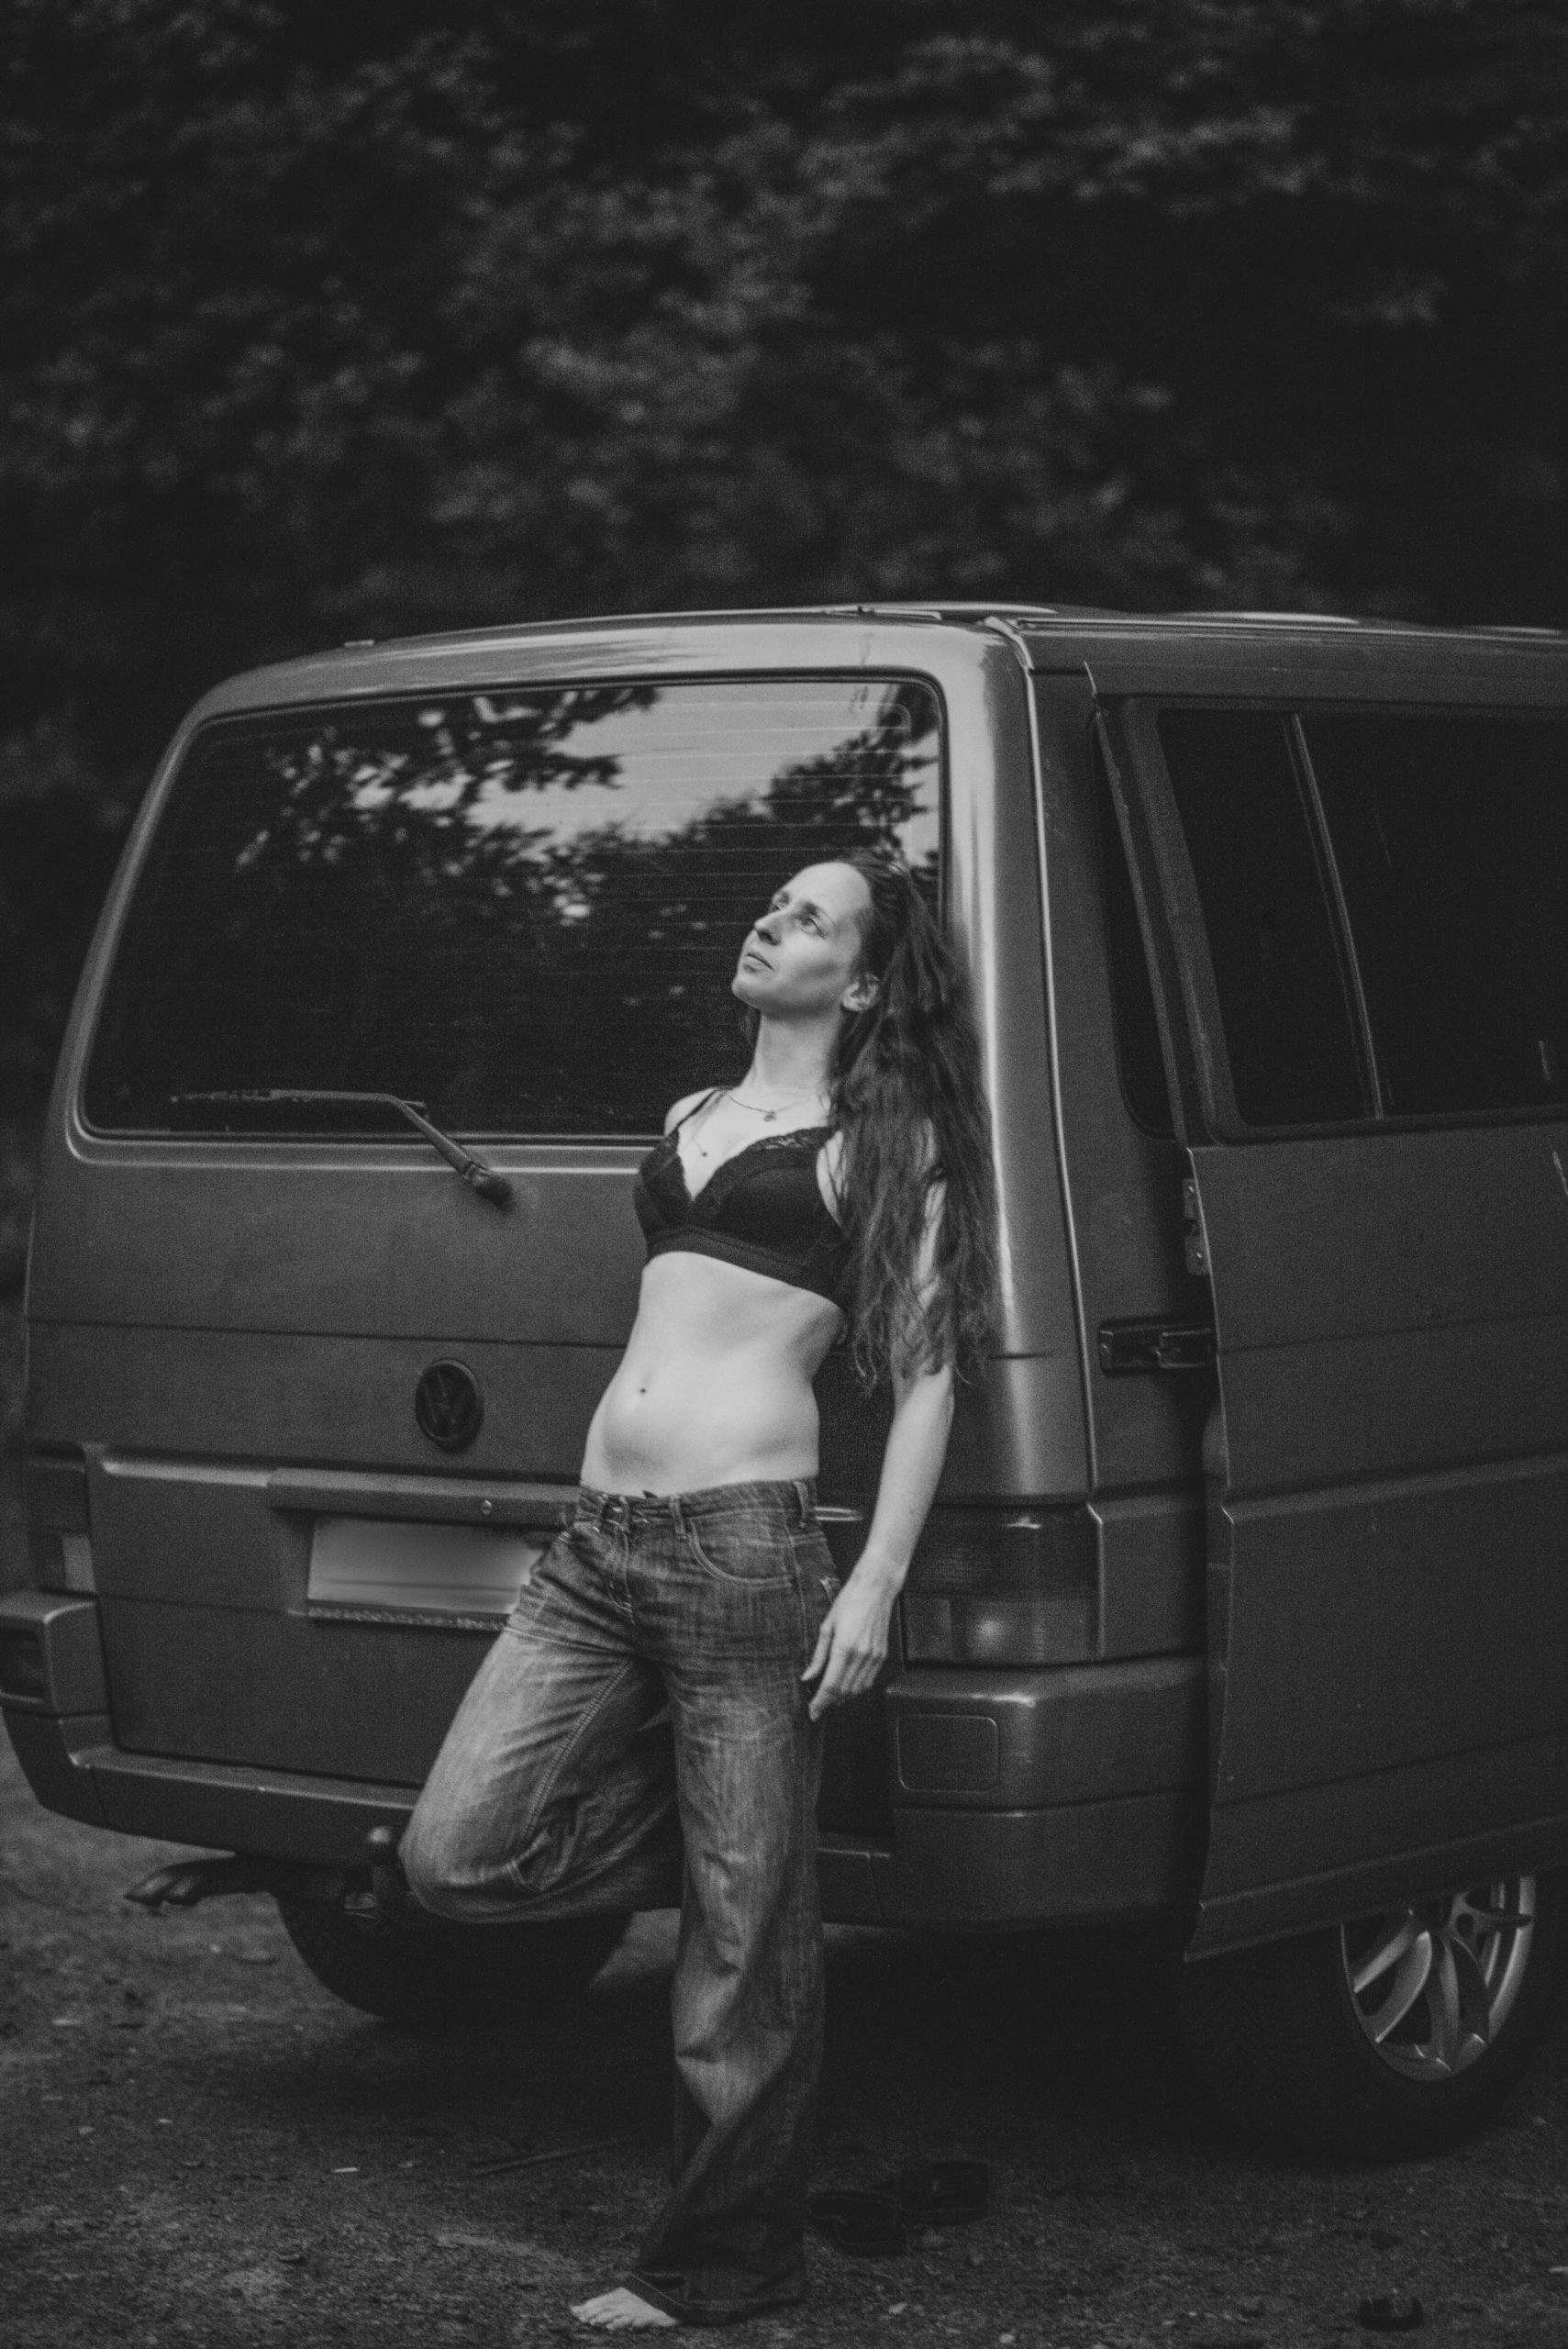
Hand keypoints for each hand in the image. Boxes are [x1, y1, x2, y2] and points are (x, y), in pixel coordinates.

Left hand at [802, 1567, 897, 1720]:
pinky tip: (847, 1685)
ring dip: (843, 1698)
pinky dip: (857, 1688)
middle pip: (844, 1692)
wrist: (876, 1589)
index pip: (830, 1686)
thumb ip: (818, 1656)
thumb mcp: (827, 1626)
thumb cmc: (849, 1602)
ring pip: (858, 1690)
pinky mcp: (882, 1655)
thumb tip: (807, 1677)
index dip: (820, 1703)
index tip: (812, 1713)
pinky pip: (869, 1681)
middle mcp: (861, 1656)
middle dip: (829, 1702)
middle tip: (818, 1705)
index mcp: (844, 1648)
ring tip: (830, 1697)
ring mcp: (874, 1657)